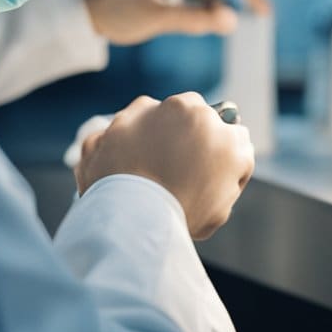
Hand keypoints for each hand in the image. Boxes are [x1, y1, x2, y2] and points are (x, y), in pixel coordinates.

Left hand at [74, 92, 255, 239]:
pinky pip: (106, 149)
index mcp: (192, 109)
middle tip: (176, 174)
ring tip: (147, 183)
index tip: (204, 161)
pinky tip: (124, 187)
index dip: (208, 141)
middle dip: (173, 139)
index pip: (208, 117)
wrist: (134, 224)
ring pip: (137, 129)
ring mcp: (119, 123)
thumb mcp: (236, 171)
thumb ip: (238, 146)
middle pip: (170, 119)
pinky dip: (112, 164)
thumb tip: (234, 136)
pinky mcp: (93, 144)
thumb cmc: (190, 201)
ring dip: (142, 146)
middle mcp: (153, 107)